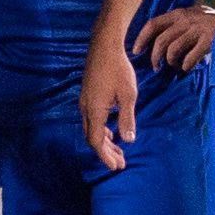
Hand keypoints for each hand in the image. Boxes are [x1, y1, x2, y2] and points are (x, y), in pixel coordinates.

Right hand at [82, 43, 139, 171]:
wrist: (104, 47)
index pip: (96, 141)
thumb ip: (127, 118)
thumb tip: (129, 141)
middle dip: (106, 152)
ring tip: (119, 151)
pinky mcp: (88, 96)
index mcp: (94, 111)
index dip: (105, 156)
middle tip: (120, 163)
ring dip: (105, 142)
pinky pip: (92, 120)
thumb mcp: (128, 95)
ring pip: (92, 129)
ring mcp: (85, 102)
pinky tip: (112, 133)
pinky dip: (102, 131)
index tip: (116, 166)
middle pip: (93, 138)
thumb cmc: (119, 70)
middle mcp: (86, 109)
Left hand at [132, 5, 214, 71]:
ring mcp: (198, 30)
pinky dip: (186, 65)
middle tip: (156, 67)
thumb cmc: (213, 21)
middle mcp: (186, 20)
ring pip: (173, 50)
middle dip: (155, 57)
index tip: (136, 50)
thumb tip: (156, 37)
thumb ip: (178, 21)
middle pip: (161, 40)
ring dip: (171, 62)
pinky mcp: (209, 40)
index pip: (153, 24)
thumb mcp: (194, 15)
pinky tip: (188, 67)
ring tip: (175, 66)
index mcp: (179, 13)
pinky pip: (190, 57)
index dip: (142, 38)